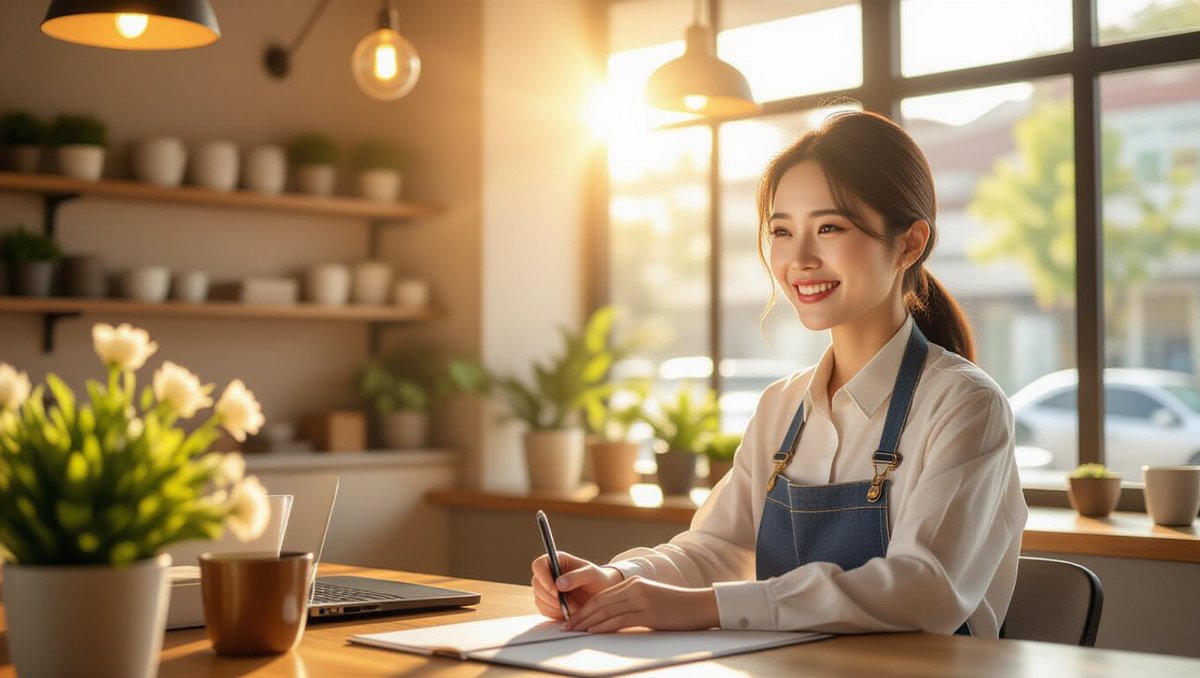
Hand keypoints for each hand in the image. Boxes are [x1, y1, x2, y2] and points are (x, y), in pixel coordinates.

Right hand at [530, 551, 623, 619]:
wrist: (602, 594)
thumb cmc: (598, 580)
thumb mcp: (591, 575)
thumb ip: (576, 576)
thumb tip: (558, 583)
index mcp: (557, 560)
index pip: (539, 565)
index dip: (543, 577)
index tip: (554, 589)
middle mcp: (549, 573)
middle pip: (536, 584)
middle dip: (551, 597)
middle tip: (568, 604)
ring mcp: (546, 589)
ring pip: (539, 599)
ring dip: (555, 607)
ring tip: (574, 607)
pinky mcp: (548, 603)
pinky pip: (544, 610)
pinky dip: (555, 614)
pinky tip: (569, 612)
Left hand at [563, 575, 718, 632]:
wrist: (700, 606)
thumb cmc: (677, 608)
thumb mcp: (651, 601)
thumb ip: (632, 605)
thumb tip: (612, 619)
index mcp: (633, 582)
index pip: (602, 595)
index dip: (585, 607)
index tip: (573, 617)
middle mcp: (634, 587)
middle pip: (600, 602)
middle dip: (581, 615)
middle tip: (566, 626)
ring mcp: (641, 599)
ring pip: (606, 610)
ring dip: (586, 622)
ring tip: (574, 630)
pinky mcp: (647, 613)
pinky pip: (619, 619)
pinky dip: (603, 626)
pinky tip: (592, 631)